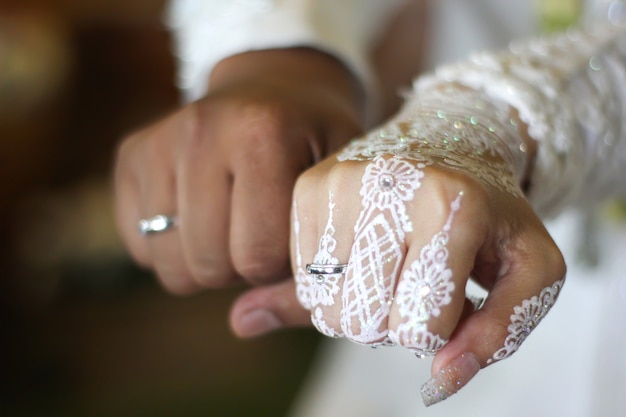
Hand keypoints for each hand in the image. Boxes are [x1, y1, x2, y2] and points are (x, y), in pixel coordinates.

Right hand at [114, 48, 363, 294]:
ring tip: (234, 223)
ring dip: (207, 262)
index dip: (280, 264)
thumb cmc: (318, 148)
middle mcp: (201, 129)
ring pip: (168, 264)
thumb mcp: (336, 197)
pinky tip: (203, 212)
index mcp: (263, 134)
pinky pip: (140, 246)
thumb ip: (311, 271)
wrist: (279, 89)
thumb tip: (242, 324)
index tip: (293, 235)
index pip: (257, 256)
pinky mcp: (131, 153)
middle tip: (263, 230)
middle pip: (207, 265)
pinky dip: (174, 248)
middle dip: (242, 267)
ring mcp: (158, 139)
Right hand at [286, 91, 565, 404]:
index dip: (439, 331)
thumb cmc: (491, 211)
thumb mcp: (530, 269)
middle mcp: (386, 186)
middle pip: (363, 323)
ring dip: (360, 306)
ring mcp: (339, 184)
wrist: (447, 140)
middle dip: (393, 322)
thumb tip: (439, 383)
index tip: (451, 295)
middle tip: (415, 283)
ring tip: (389, 269)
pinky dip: (332, 285)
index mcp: (451, 205)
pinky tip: (361, 255)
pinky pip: (302, 279)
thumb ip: (498, 334)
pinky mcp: (308, 187)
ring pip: (326, 307)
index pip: (420, 329)